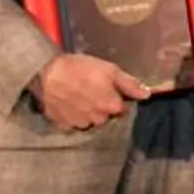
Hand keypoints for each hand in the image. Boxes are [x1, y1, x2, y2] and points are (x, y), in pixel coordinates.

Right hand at [35, 53, 149, 131]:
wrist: (47, 73)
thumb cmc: (81, 68)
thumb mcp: (110, 70)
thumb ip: (130, 84)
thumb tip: (147, 95)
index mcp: (112, 107)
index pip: (121, 109)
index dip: (115, 99)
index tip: (107, 90)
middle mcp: (98, 120)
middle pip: (105, 117)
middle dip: (101, 107)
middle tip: (91, 91)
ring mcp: (80, 124)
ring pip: (89, 121)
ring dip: (87, 112)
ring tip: (77, 96)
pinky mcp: (63, 125)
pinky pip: (72, 123)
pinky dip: (71, 115)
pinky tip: (67, 103)